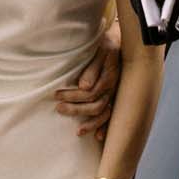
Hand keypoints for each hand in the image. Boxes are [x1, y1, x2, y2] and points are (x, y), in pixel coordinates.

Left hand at [55, 23, 119, 139]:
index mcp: (109, 77)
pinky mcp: (114, 97)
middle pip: (95, 105)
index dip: (72, 95)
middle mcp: (113, 88)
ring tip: (78, 132)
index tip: (56, 95)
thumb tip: (83, 86)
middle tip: (59, 108)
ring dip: (91, 124)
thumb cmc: (107, 44)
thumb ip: (92, 69)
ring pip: (104, 114)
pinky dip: (106, 127)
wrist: (121, 41)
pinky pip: (112, 116)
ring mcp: (115, 94)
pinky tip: (98, 137)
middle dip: (76, 109)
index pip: (89, 92)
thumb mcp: (100, 51)